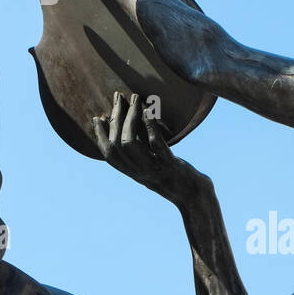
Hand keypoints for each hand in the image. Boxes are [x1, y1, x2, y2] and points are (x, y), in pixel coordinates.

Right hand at [92, 90, 210, 204]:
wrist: (195, 197)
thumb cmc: (176, 179)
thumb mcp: (152, 168)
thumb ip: (141, 154)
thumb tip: (131, 129)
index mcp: (133, 173)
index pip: (109, 154)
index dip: (100, 136)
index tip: (97, 117)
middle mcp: (140, 172)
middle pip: (117, 144)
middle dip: (115, 118)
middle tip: (118, 97)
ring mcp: (154, 169)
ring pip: (130, 143)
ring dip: (130, 118)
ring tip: (134, 99)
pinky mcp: (170, 165)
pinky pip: (156, 144)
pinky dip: (150, 125)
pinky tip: (149, 110)